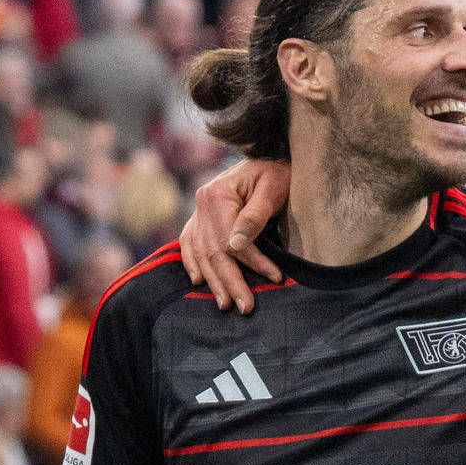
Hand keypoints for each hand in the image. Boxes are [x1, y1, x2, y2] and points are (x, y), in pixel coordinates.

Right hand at [176, 159, 287, 313]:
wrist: (270, 157)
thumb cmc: (276, 172)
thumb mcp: (272, 188)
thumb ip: (254, 216)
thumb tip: (236, 244)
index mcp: (216, 194)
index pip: (229, 239)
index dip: (252, 262)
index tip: (275, 277)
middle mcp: (201, 203)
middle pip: (212, 251)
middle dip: (230, 282)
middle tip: (245, 307)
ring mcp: (198, 211)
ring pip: (200, 253)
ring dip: (213, 281)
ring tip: (226, 304)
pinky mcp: (200, 217)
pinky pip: (189, 243)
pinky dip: (192, 263)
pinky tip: (198, 281)